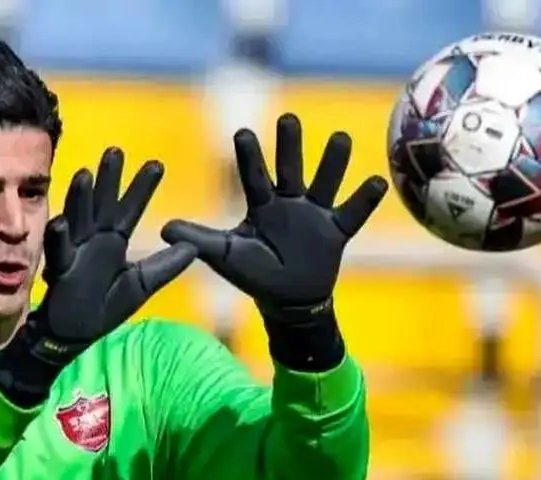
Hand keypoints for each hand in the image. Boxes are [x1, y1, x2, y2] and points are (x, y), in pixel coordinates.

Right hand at [0, 148, 196, 405]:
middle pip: (101, 204)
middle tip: (115, 151)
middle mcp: (93, 239)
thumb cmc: (106, 305)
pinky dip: (58, 237)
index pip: (130, 208)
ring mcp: (74, 251)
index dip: (141, 187)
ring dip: (80, 198)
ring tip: (85, 174)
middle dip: (107, 179)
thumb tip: (193, 248)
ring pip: (77, 219)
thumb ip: (165, 266)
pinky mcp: (60, 270)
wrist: (78, 333)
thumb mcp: (142, 285)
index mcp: (114, 240)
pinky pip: (58, 251)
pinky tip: (60, 222)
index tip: (157, 164)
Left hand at [161, 113, 386, 315]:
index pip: (254, 176)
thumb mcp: (225, 256)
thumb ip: (198, 239)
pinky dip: (365, 199)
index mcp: (262, 205)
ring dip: (332, 162)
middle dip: (289, 146)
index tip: (243, 131)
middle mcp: (289, 202)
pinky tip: (378, 181)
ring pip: (324, 182)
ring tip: (339, 138)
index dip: (249, 156)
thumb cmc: (254, 274)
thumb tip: (162, 228)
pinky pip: (353, 213)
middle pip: (289, 169)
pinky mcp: (336, 232)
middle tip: (288, 119)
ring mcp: (314, 215)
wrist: (287, 300)